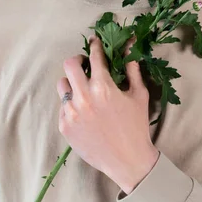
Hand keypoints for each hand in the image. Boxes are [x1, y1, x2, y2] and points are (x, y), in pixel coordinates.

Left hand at [56, 35, 159, 193]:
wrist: (128, 161)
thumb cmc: (137, 126)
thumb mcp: (139, 94)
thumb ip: (132, 67)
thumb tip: (130, 45)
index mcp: (103, 87)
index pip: (94, 56)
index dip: (95, 45)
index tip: (95, 41)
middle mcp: (83, 97)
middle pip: (69, 64)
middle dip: (78, 60)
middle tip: (86, 65)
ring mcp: (71, 112)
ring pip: (62, 84)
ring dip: (72, 82)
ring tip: (84, 89)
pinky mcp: (64, 126)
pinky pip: (63, 106)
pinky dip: (72, 104)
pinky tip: (85, 111)